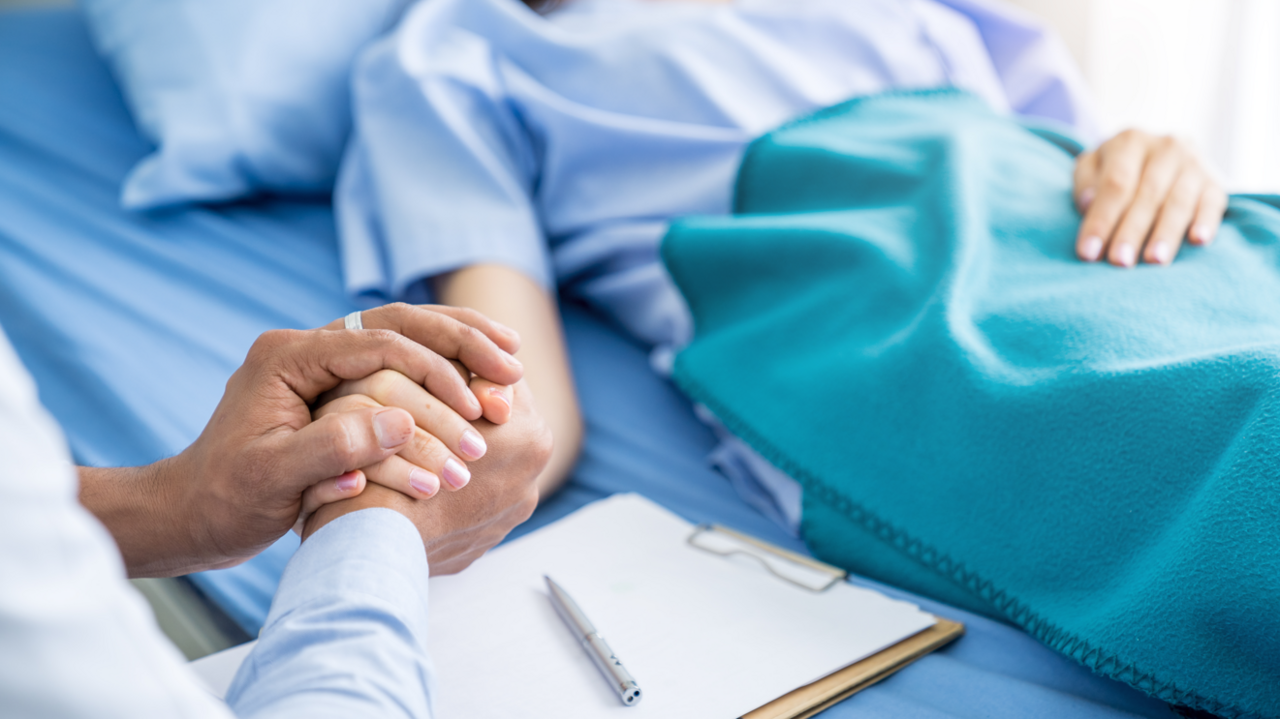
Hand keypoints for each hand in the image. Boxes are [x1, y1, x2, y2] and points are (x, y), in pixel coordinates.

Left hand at [85, 303, 522, 576]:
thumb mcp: (273, 480)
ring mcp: (320, 361)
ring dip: (459, 345)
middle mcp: (305, 346)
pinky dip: (441, 366)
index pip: (380, 343)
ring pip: (403, 332)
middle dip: (461, 341)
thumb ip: (334, 448)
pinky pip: (397, 360)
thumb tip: (403, 423)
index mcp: (288, 356)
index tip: (476, 405)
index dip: (436, 370)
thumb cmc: (225, 501)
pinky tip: (476, 379)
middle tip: (512, 363)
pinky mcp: (333, 382)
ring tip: (510, 359)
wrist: (190, 514)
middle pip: (399, 321)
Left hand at [1074, 130, 1226, 266]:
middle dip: (1132, 231)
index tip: (1088, 252)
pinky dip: (1206, 221)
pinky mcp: (1214, 182)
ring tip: (1154, 260)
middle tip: (1120, 261)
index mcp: (1129, 141)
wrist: (1161, 152)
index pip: (1115, 184)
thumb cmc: (1117, 169)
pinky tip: (1198, 240)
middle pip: (1147, 194)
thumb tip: (1087, 203)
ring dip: (1166, 233)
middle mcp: (1165, 147)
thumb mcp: (1092, 166)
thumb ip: (1085, 182)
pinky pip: (1212, 202)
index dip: (1101, 219)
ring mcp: (1193, 163)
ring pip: (1179, 201)